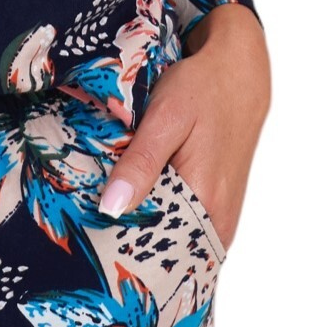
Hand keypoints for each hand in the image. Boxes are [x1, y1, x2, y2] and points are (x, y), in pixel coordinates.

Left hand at [97, 3, 270, 251]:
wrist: (239, 74)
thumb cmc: (202, 90)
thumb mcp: (166, 117)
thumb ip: (141, 163)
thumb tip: (110, 208)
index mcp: (206, 203)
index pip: (157, 252)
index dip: (120, 251)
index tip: (86, 246)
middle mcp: (219, 221)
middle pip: (165, 251)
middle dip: (128, 246)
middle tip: (87, 236)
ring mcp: (222, 217)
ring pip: (175, 241)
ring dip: (143, 233)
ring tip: (103, 224)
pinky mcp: (220, 207)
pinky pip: (186, 229)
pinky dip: (160, 222)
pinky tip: (134, 208)